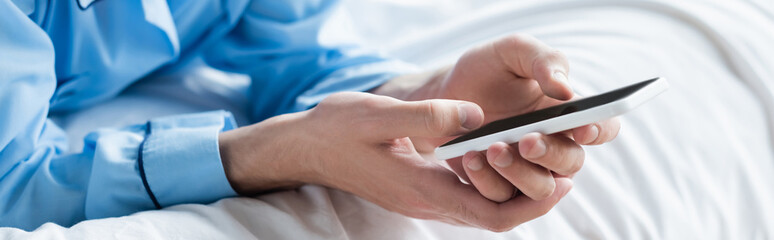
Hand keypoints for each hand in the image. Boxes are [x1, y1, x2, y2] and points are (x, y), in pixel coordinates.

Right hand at [220, 92, 572, 231]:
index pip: (490, 215)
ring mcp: (421, 197)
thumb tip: (477, 117)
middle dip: (532, 201)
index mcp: (422, 188)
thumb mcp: (380, 115)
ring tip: (540, 163)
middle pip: (493, 217)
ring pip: (481, 208)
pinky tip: (499, 157)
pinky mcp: (417, 187)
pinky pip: (464, 194)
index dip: (531, 205)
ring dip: (513, 191)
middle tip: (564, 174)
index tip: (561, 183)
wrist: (307, 147)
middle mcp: (426, 200)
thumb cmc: (338, 130)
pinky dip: (489, 181)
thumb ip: (430, 117)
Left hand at [373, 34, 619, 201]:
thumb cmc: (486, 69)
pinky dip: (488, 180)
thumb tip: (566, 90)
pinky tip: (471, 157)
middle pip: (572, 162)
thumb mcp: (512, 51)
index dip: (599, 131)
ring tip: (492, 148)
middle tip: (526, 140)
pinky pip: (502, 198)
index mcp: (567, 112)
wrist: (442, 92)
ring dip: (520, 172)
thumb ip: (544, 60)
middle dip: (551, 154)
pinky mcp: (498, 185)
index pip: (602, 127)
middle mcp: (554, 145)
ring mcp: (527, 169)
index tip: (581, 128)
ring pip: (541, 188)